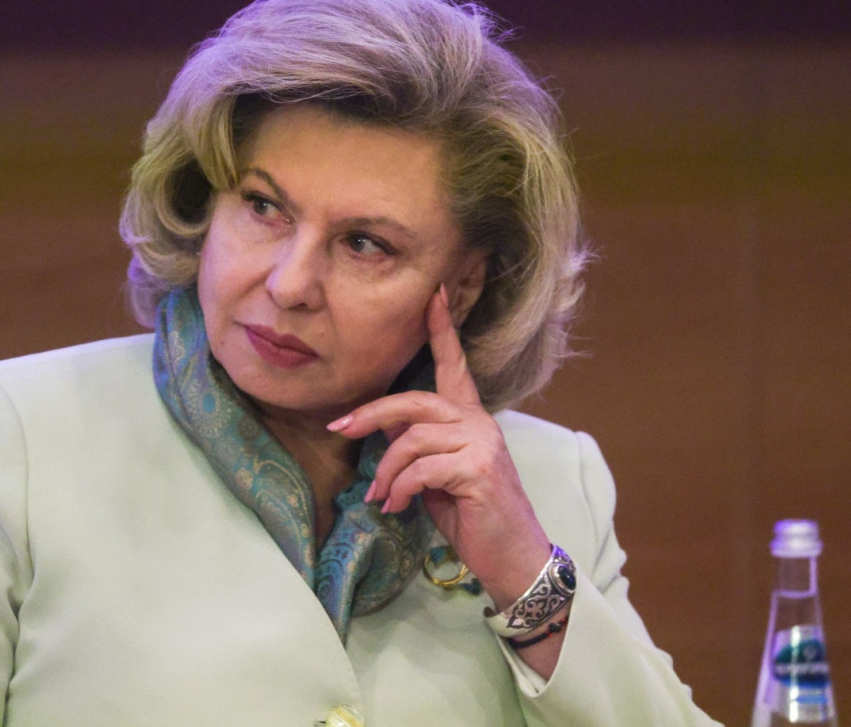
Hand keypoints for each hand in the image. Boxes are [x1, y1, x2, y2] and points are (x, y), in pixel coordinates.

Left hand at [327, 285, 551, 609]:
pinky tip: (396, 506)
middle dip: (370, 414)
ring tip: (380, 496)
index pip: (455, 365)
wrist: (512, 557)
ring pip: (411, 440)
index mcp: (470, 417)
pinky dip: (400, 489)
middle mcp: (478, 422)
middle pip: (413, 401)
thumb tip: (383, 429)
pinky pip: (420, 470)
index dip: (442, 329)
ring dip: (386, 471)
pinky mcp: (478, 469)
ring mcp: (481, 443)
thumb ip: (418, 446)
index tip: (432, 294)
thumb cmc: (473, 516)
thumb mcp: (438, 475)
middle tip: (337, 429)